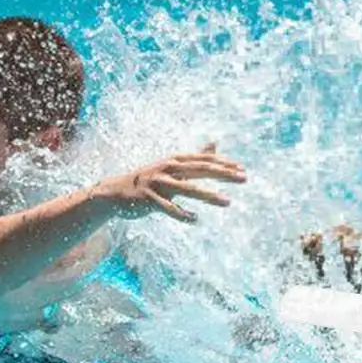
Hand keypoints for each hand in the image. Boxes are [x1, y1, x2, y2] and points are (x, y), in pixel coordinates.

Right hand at [96, 146, 246, 222]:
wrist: (117, 191)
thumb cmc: (151, 178)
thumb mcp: (174, 166)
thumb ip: (196, 157)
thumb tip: (215, 143)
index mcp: (175, 160)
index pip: (204, 160)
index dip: (224, 163)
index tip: (242, 169)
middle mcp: (168, 168)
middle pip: (201, 170)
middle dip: (224, 174)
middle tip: (244, 178)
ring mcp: (158, 183)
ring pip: (188, 189)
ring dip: (210, 196)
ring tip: (228, 202)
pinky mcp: (149, 199)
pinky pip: (169, 208)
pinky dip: (182, 214)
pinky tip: (195, 220)